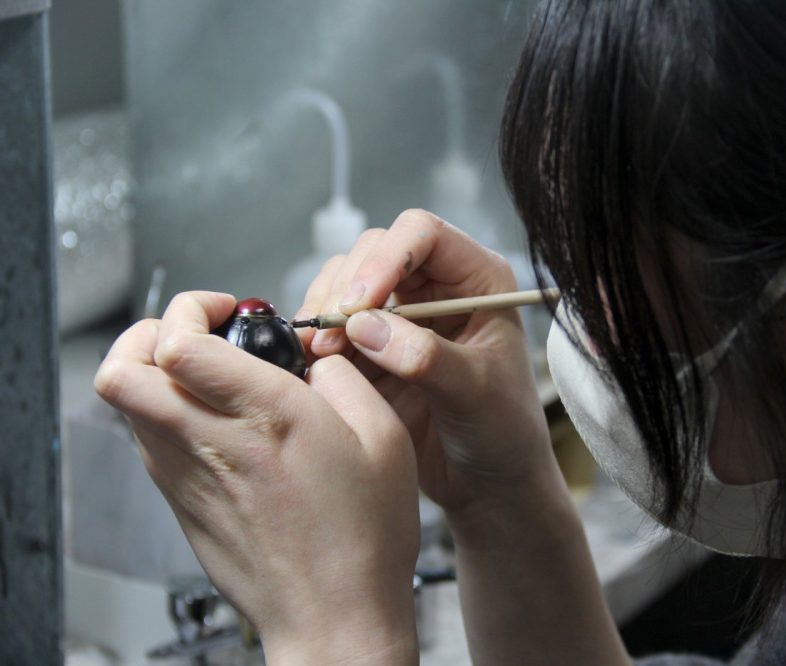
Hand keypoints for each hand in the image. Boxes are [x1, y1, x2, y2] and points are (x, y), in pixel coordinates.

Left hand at [95, 291, 419, 663]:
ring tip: (199, 372)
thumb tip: (316, 358)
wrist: (334, 614)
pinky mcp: (182, 504)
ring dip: (151, 370)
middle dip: (145, 331)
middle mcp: (214, 443)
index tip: (227, 308)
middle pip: (121, 370)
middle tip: (189, 331)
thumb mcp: (386, 438)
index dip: (191, 308)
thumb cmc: (364, 535)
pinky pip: (146, 439)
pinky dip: (163, 411)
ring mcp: (188, 477)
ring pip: (124, 404)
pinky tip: (211, 418)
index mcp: (268, 417)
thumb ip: (345, 378)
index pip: (179, 344)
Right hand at [296, 209, 557, 517]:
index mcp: (478, 280)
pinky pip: (333, 324)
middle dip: (348, 287)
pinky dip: (317, 337)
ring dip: (325, 309)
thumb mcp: (475, 392)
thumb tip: (365, 326)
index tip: (359, 303)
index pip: (424, 234)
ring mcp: (401, 316)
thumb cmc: (504, 431)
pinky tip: (312, 362)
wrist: (488, 484)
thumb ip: (424, 356)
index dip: (386, 258)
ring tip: (318, 350)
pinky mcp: (372, 348)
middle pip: (376, 250)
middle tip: (331, 334)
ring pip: (347, 283)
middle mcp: (437, 287)